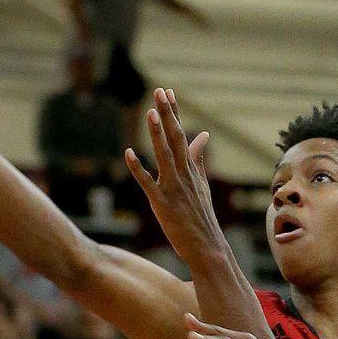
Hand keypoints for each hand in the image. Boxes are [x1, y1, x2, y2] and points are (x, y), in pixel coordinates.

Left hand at [124, 88, 218, 264]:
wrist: (208, 247)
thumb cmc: (202, 217)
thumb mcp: (202, 184)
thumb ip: (199, 158)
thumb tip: (203, 134)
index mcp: (192, 169)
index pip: (183, 134)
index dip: (174, 113)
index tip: (168, 92)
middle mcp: (184, 175)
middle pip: (175, 139)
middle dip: (167, 115)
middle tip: (158, 91)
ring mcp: (174, 188)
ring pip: (164, 156)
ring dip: (157, 134)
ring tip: (150, 112)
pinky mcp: (162, 204)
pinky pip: (148, 183)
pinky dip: (138, 168)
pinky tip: (128, 153)